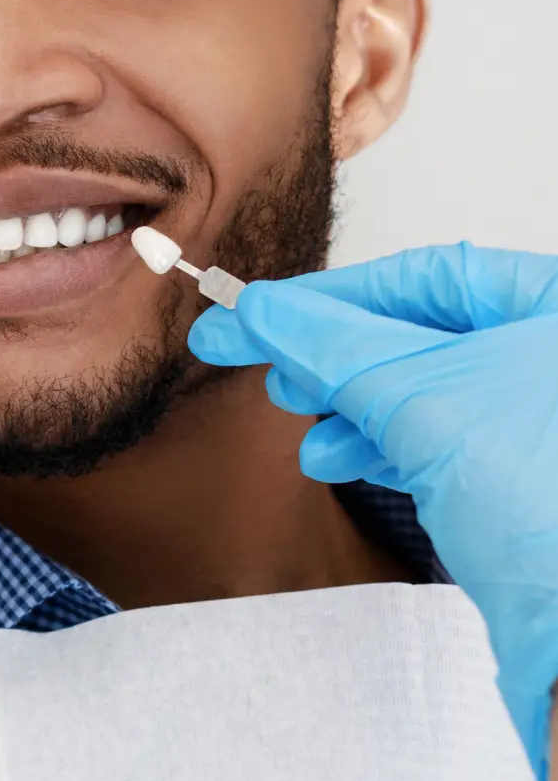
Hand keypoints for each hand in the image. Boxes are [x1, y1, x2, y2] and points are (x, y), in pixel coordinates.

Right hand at [189, 243, 557, 780]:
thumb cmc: (541, 504)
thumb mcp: (414, 397)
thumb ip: (329, 342)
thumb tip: (260, 309)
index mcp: (553, 309)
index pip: (425, 276)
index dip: (329, 294)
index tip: (254, 312)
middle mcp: (550, 357)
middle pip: (419, 330)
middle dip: (333, 353)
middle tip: (264, 366)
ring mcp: (540, 420)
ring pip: (423, 387)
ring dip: (347, 401)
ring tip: (295, 415)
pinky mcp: (526, 478)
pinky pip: (439, 436)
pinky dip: (381, 441)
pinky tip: (334, 456)